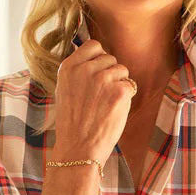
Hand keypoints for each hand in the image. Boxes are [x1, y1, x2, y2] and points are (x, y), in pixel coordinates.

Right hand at [52, 39, 135, 168]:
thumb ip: (78, 71)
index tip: (97, 73)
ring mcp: (102, 79)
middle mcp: (85, 69)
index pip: (93, 45)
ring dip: (119, 85)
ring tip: (105, 104)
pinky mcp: (119, 91)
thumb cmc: (73, 123)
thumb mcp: (64, 90)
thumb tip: (96, 57)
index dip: (99, 59)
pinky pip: (130, 85)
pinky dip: (126, 98)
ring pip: (122, 70)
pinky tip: (113, 110)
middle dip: (110, 74)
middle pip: (110, 58)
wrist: (78, 148)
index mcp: (68, 67)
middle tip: (100, 97)